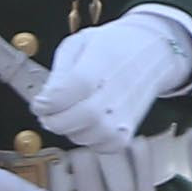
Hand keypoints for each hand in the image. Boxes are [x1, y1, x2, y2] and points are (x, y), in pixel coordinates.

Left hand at [30, 2, 191, 147]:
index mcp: (97, 66)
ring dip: (69, 128)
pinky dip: (88, 138)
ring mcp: (121, 117)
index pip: (61, 96)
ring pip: (80, 137)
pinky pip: (98, 146)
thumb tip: (44, 99)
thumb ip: (58, 73)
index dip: (44, 103)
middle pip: (69, 121)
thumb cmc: (113, 46)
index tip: (39, 102)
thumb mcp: (78, 44)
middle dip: (52, 119)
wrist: (152, 52)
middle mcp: (112, 95)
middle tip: (48, 112)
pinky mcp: (126, 133)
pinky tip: (89, 122)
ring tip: (73, 111)